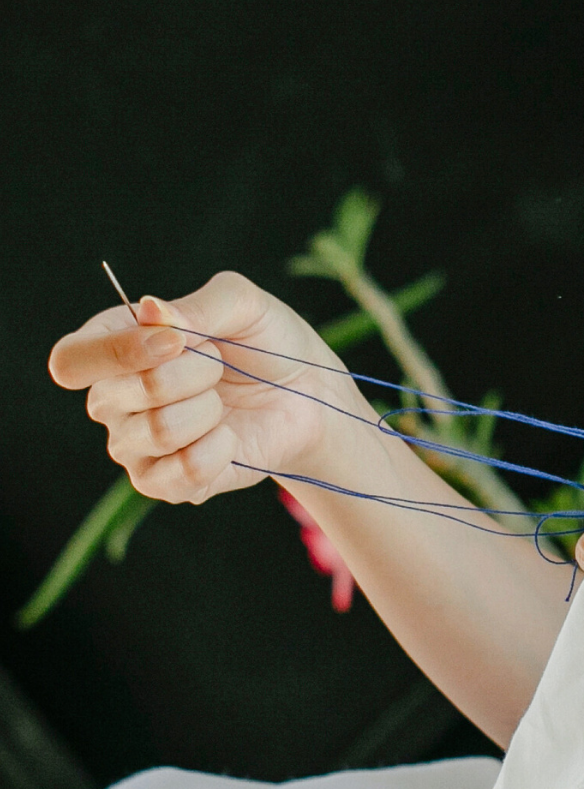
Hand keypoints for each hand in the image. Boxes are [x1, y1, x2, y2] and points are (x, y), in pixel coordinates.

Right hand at [47, 271, 366, 506]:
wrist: (309, 397)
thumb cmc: (266, 344)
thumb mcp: (241, 304)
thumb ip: (198, 306)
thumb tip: (153, 313)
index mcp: (112, 347)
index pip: (71, 360)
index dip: (119, 352)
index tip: (177, 341)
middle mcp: (111, 399)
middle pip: (121, 394)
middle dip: (189, 375)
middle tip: (218, 366)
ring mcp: (134, 446)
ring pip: (157, 432)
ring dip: (208, 411)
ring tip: (222, 402)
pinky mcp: (166, 484)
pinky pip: (184, 472)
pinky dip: (219, 450)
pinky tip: (229, 438)